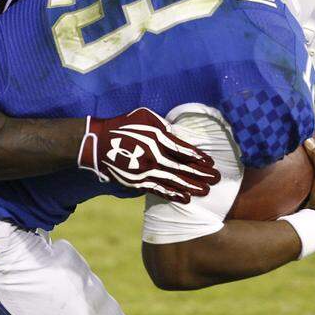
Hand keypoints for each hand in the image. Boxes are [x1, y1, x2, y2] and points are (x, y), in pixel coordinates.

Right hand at [79, 107, 219, 201]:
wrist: (98, 143)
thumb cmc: (123, 125)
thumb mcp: (144, 116)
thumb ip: (163, 124)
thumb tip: (178, 133)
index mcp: (156, 137)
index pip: (183, 149)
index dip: (198, 157)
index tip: (210, 162)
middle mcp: (153, 155)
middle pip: (182, 167)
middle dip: (201, 174)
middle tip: (216, 179)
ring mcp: (145, 171)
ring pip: (173, 181)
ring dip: (191, 186)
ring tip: (206, 191)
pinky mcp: (137, 182)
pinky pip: (158, 190)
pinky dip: (173, 194)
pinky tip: (185, 198)